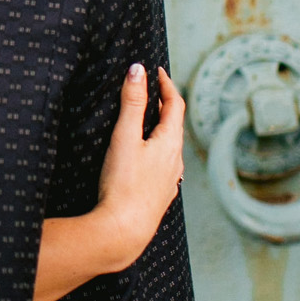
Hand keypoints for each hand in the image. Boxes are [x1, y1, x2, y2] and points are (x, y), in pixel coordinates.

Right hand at [90, 65, 187, 270]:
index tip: (157, 71)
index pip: (175, 105)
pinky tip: (145, 159)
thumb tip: (138, 70)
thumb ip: (132, 102)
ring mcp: (170, 181)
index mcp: (170, 143)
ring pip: (170, 147)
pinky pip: (164, 166)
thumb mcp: (124, 136)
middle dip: (163, 105)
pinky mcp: (160, 196)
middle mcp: (176, 161)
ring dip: (160, 129)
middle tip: (149, 91)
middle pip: (174, 125)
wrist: (124, 231)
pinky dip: (156, 151)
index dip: (167, 84)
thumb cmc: (123, 183)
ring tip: (145, 122)